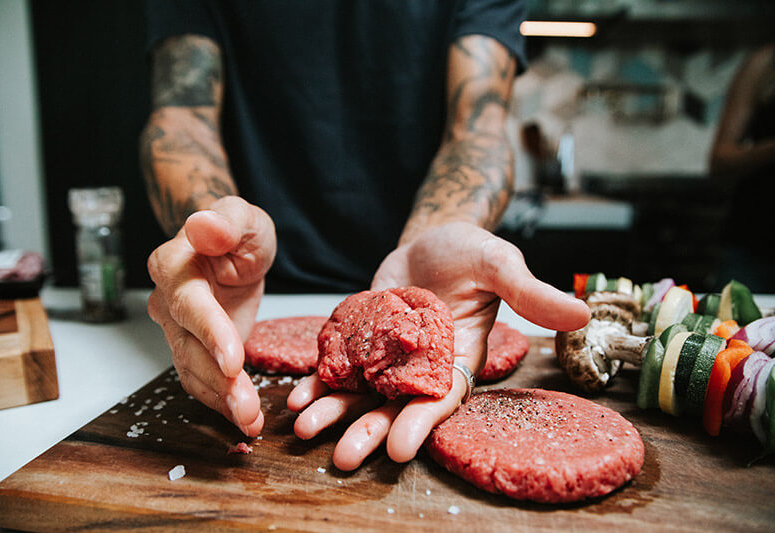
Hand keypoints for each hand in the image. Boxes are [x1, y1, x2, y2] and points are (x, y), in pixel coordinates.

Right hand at [147, 196, 276, 435]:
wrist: (229, 248)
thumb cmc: (237, 230)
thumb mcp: (244, 216)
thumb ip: (228, 220)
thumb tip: (204, 225)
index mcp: (174, 265)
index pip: (190, 304)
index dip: (210, 333)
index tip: (233, 361)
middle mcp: (167, 301)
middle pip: (188, 347)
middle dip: (218, 382)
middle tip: (247, 410)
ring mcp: (176, 329)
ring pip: (192, 371)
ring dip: (220, 400)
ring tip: (250, 422)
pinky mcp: (192, 348)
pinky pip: (200, 380)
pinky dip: (221, 402)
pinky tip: (245, 419)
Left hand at [287, 222, 589, 469]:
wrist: (430, 239)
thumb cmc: (469, 250)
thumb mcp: (499, 263)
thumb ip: (530, 292)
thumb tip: (581, 314)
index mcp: (458, 358)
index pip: (442, 399)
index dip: (423, 423)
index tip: (400, 446)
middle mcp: (421, 367)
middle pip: (395, 407)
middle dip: (370, 431)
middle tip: (344, 457)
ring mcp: (387, 357)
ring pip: (360, 393)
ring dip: (335, 413)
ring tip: (307, 429)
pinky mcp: (360, 342)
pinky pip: (338, 367)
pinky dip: (318, 382)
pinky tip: (297, 396)